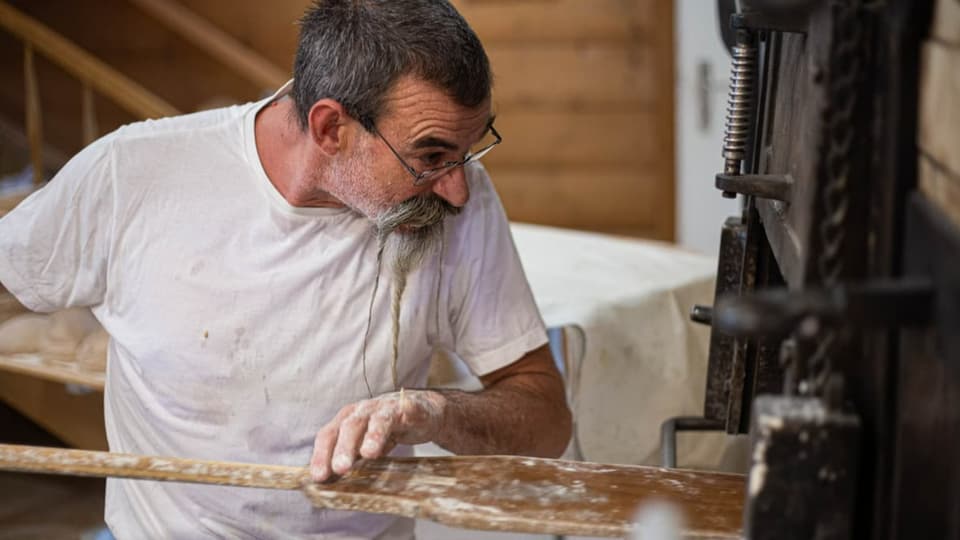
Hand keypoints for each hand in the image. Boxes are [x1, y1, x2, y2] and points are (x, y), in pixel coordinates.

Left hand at [309, 389, 445, 481]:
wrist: (420, 411)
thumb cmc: (385, 429)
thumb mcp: (363, 444)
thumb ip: (348, 457)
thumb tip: (328, 481)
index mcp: (346, 419)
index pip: (328, 435)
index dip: (321, 455)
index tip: (319, 477)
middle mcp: (362, 411)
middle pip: (349, 427)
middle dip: (343, 448)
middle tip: (340, 468)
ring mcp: (385, 408)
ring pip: (376, 420)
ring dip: (372, 436)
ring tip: (369, 454)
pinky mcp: (407, 408)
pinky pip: (404, 412)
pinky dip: (402, 415)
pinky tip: (400, 427)